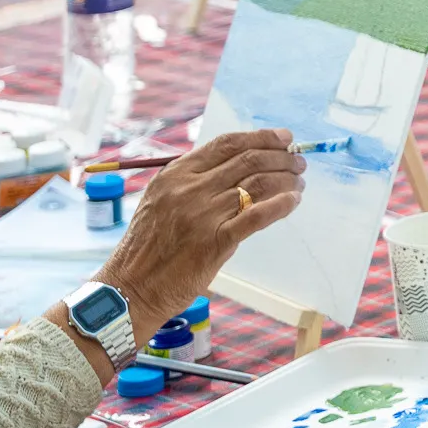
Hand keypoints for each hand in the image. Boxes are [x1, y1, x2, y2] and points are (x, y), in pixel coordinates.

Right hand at [50, 129, 303, 375]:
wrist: (128, 290)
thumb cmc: (149, 247)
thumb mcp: (162, 202)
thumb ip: (195, 182)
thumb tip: (244, 165)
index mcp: (175, 174)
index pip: (227, 143)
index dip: (262, 137)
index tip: (285, 139)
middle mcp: (189, 189)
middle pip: (248, 160)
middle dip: (281, 158)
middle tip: (299, 164)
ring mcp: (202, 214)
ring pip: (258, 184)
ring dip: (286, 181)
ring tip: (299, 184)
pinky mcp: (214, 241)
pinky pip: (257, 215)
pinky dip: (281, 204)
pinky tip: (293, 202)